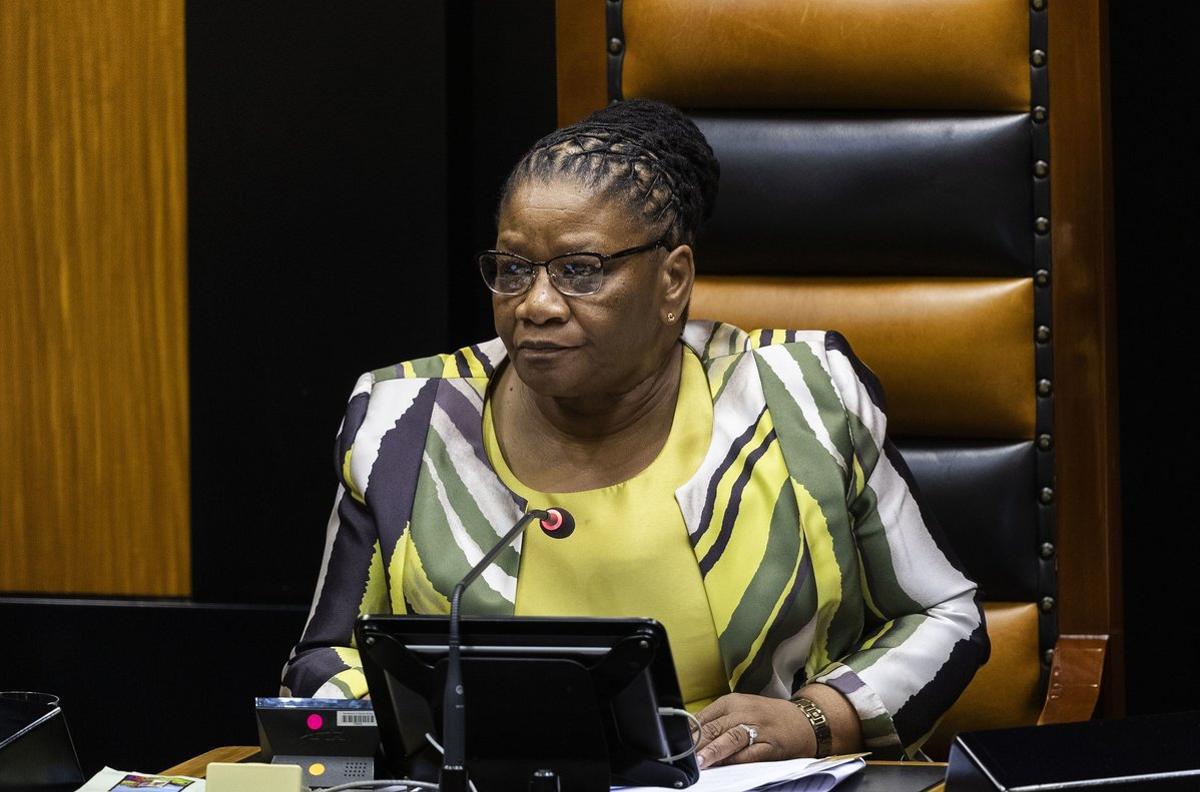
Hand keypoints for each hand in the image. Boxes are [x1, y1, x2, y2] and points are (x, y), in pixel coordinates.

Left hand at [694, 693, 812, 768]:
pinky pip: (750, 754)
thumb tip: (690, 735)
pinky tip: (726, 764)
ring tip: (700, 760)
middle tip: (683, 754)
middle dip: (698, 742)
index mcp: (733, 702)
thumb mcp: (740, 709)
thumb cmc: (766, 716)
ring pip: (731, 738)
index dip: (688, 731)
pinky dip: (737, 759)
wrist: (803, 721)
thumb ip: (716, 720)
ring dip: (714, 750)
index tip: (675, 742)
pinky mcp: (770, 746)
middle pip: (715, 727)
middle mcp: (744, 713)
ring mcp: (758, 729)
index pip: (704, 716)